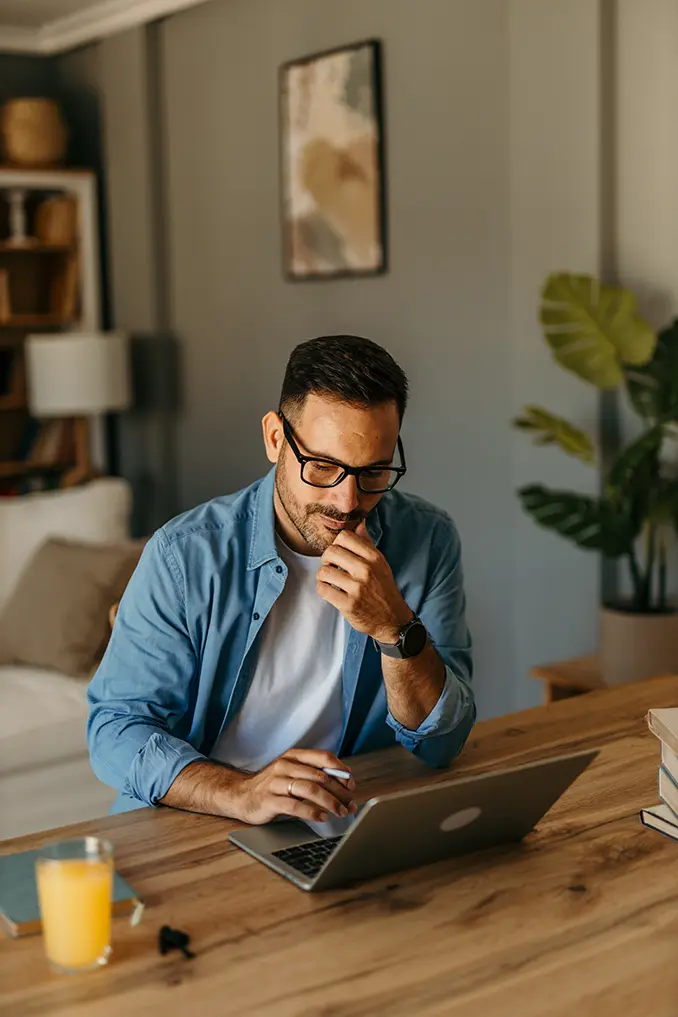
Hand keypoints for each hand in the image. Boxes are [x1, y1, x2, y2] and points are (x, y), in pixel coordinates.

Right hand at [230, 748, 357, 825]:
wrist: (240, 795)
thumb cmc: (272, 785)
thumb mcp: (292, 773)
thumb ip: (313, 774)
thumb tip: (344, 783)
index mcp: (293, 756)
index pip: (323, 758)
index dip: (341, 771)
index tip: (351, 784)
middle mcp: (285, 766)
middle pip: (320, 776)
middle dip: (340, 792)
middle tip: (350, 804)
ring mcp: (276, 782)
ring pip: (310, 790)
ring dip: (330, 802)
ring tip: (340, 812)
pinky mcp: (269, 800)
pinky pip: (294, 806)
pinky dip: (311, 812)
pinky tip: (321, 817)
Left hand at [317, 521, 412, 642]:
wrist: (393, 619)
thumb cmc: (383, 589)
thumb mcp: (380, 564)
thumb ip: (366, 544)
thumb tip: (359, 522)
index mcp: (374, 557)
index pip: (344, 536)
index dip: (337, 544)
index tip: (339, 554)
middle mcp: (366, 570)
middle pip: (331, 551)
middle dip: (326, 560)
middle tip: (332, 567)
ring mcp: (357, 588)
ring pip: (324, 572)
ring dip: (323, 576)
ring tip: (330, 581)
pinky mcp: (348, 605)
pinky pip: (323, 590)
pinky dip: (323, 589)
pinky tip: (330, 591)